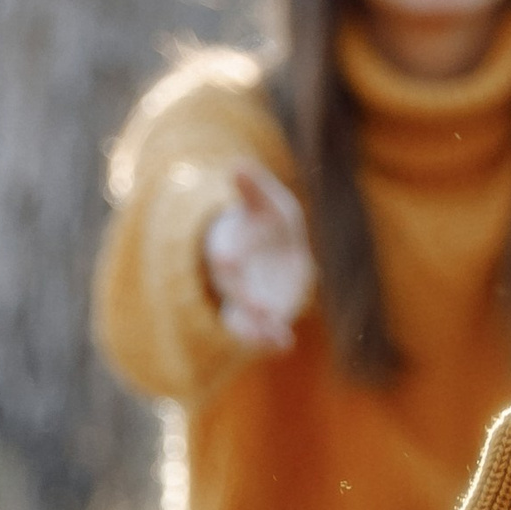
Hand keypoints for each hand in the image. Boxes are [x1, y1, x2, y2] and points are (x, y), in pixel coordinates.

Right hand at [201, 162, 314, 350]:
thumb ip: (253, 187)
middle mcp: (233, 277)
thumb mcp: (266, 202)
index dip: (227, 255)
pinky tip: (285, 345)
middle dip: (246, 298)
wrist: (273, 251)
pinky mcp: (260, 316)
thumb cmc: (267, 222)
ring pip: (243, 318)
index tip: (227, 259)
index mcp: (230, 245)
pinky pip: (260, 333)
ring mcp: (245, 299)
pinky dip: (270, 341)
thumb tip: (238, 165)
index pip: (225, 252)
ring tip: (273, 338)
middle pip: (235, 290)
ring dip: (256, 329)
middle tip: (263, 308)